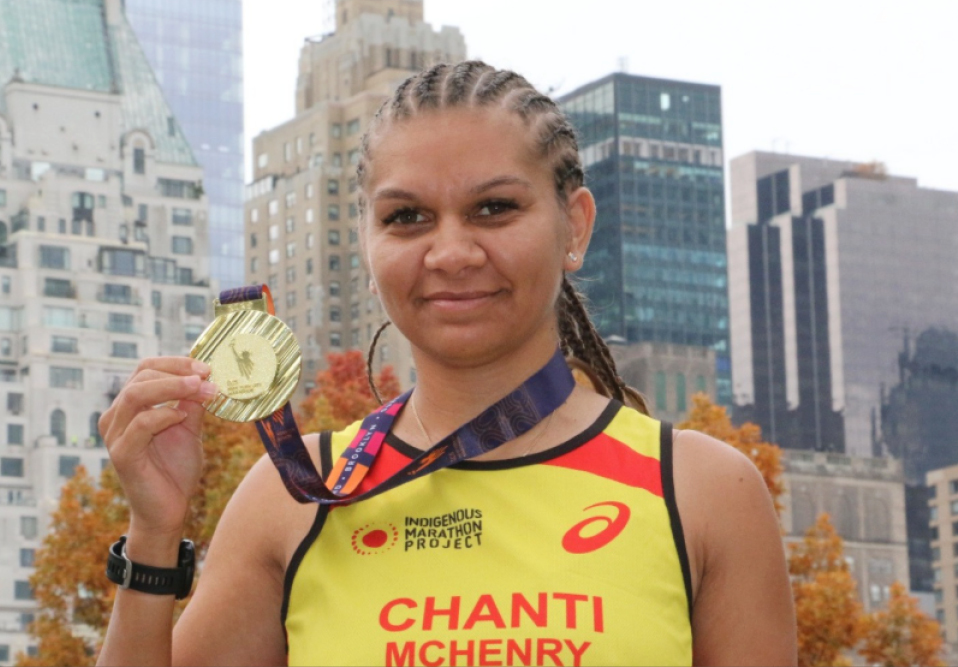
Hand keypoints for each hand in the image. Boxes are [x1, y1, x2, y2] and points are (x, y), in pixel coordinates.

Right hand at [100, 357, 215, 538]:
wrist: (169, 510)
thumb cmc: (176, 469)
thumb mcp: (190, 428)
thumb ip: (193, 403)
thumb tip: (206, 377)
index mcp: (131, 406)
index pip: (146, 368)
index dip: (176, 363)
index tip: (206, 367)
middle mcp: (117, 416)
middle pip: (141, 376)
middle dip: (177, 372)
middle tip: (207, 376)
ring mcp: (115, 435)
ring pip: (135, 395)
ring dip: (172, 387)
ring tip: (200, 389)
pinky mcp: (122, 454)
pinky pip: (140, 425)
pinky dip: (163, 415)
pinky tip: (182, 417)